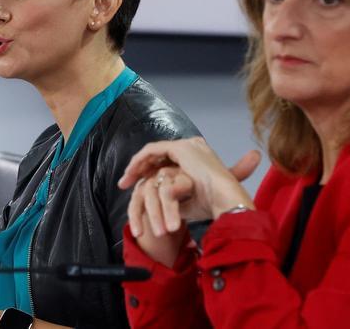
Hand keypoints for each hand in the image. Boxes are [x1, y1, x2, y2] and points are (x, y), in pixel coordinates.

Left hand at [119, 138, 261, 234]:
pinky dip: (140, 160)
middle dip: (141, 168)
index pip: (170, 162)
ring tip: (125, 180)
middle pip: (160, 155)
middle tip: (125, 183)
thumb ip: (174, 197)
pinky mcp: (180, 147)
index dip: (152, 172)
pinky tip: (131, 174)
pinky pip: (152, 150)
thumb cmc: (212, 204)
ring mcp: (188, 145)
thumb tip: (158, 204)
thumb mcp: (190, 201)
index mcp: (200, 159)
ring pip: (154, 152)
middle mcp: (194, 148)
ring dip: (137, 165)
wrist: (225, 199)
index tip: (138, 186)